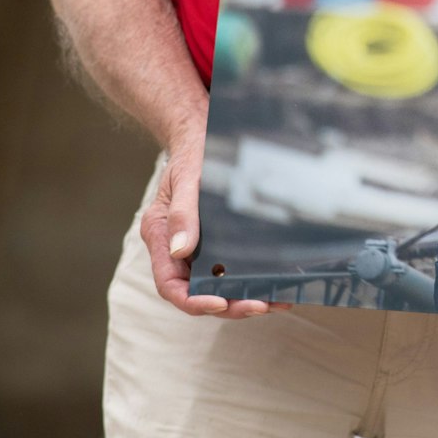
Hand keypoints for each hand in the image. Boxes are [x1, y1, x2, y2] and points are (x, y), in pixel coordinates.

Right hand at [140, 134, 286, 318]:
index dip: (194, 300)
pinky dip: (250, 279)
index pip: (170, 284)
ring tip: (277, 301)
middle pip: (196, 291)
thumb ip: (183, 213)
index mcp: (160, 235)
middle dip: (228, 304)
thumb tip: (180, 250)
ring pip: (215, 285)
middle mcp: (175, 247)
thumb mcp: (187, 178)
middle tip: (261, 305)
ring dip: (243, 297)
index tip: (220, 301)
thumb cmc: (192, 153)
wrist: (201, 133)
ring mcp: (194, 246)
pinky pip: (229, 268)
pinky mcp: (214, 241)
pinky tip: (275, 282)